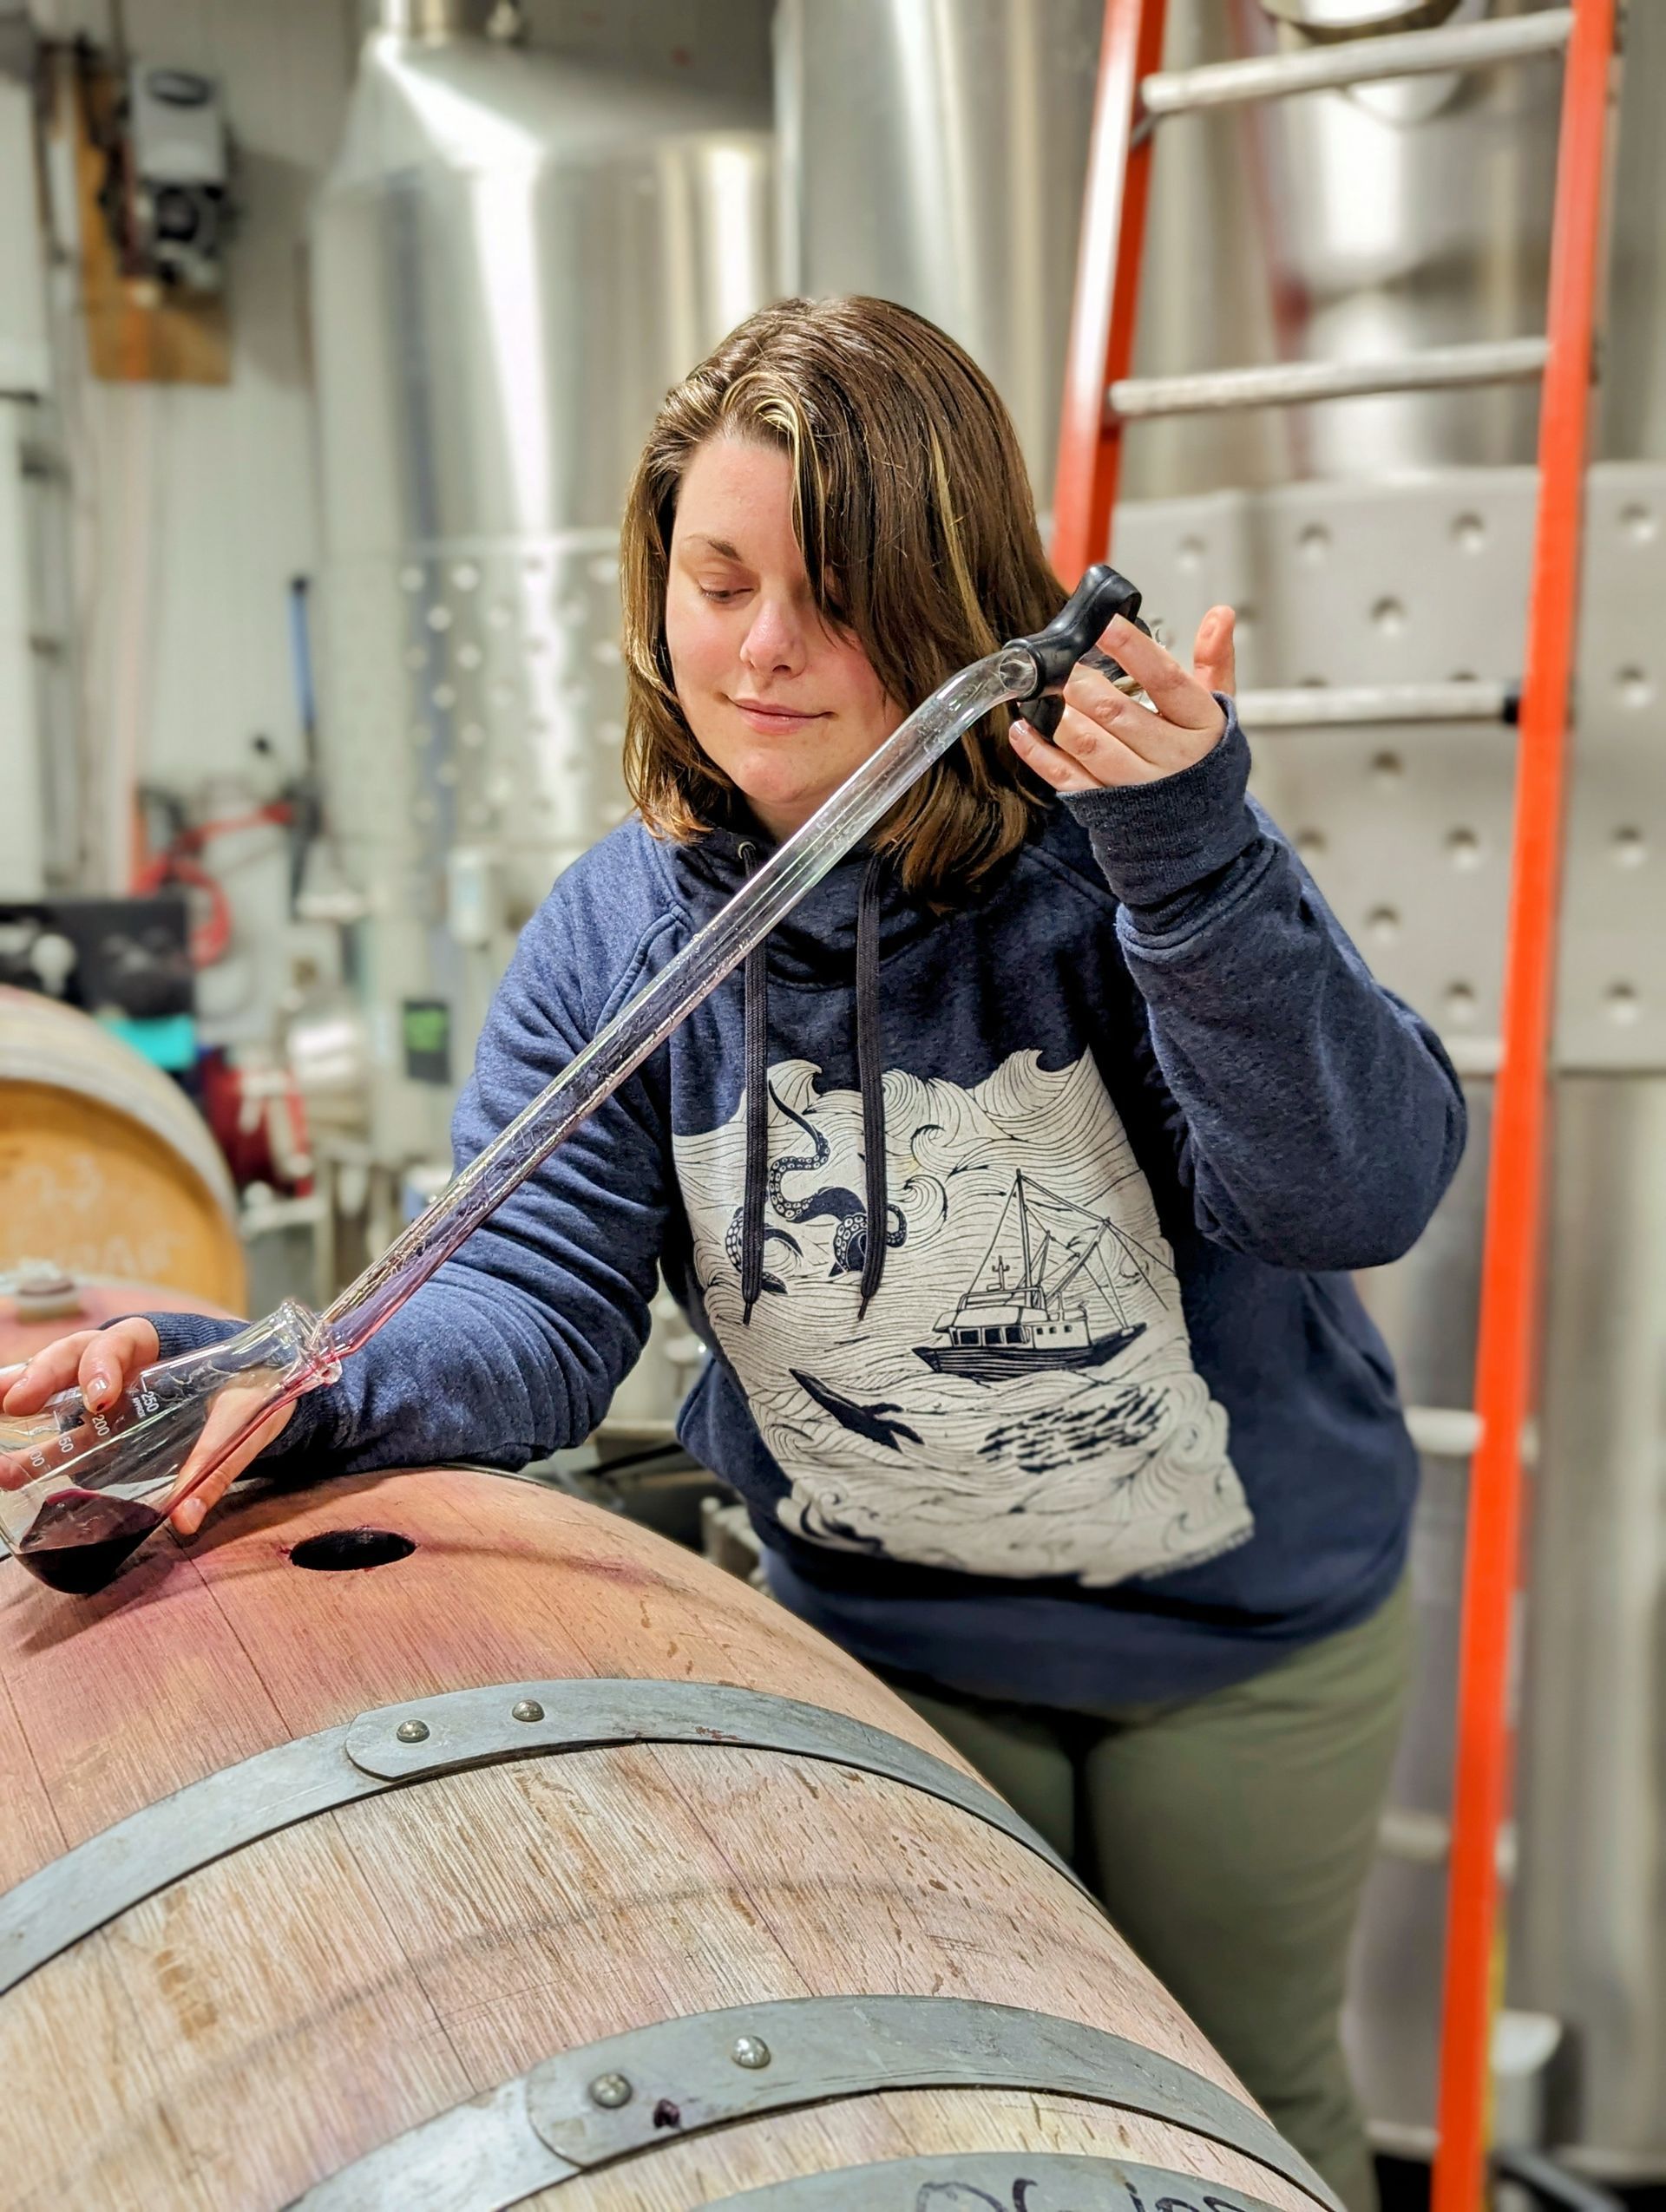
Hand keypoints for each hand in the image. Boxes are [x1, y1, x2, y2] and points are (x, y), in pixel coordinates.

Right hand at [1, 1320, 293, 1536]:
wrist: (264, 1386)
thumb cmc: (254, 1388)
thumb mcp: (247, 1417)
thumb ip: (218, 1461)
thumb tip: (185, 1520)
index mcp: (161, 1344)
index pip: (123, 1339)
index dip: (104, 1363)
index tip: (99, 1397)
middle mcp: (125, 1362)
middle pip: (73, 1356)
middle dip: (41, 1376)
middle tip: (15, 1403)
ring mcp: (107, 1394)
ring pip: (57, 1393)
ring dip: (23, 1406)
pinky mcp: (104, 1427)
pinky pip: (64, 1429)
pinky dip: (36, 1442)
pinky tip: (14, 1467)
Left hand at [1010, 604, 1236, 792]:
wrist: (1198, 827)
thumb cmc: (1203, 758)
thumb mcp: (1217, 709)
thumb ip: (1214, 659)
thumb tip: (1220, 614)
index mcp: (1200, 725)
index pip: (1165, 679)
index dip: (1132, 649)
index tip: (1105, 624)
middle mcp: (1170, 757)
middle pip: (1117, 712)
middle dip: (1081, 682)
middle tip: (1063, 665)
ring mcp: (1136, 785)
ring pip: (1088, 744)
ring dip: (1059, 713)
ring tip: (1044, 691)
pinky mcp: (1106, 806)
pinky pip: (1066, 777)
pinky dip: (1038, 752)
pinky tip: (1024, 728)